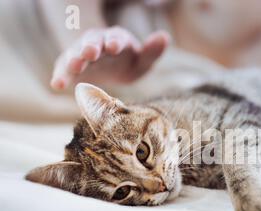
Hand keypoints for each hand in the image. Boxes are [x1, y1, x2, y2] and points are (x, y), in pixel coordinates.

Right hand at [51, 27, 169, 89]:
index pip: (116, 37)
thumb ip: (152, 51)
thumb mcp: (142, 61)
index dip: (115, 41)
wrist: (111, 68)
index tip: (114, 47)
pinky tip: (56, 84)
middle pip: (93, 42)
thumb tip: (164, 36)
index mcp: (117, 39)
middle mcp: (97, 43)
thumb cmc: (129, 63)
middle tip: (90, 53)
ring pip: (76, 53)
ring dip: (74, 59)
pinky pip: (64, 69)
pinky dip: (60, 75)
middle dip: (91, 46)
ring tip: (73, 67)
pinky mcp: (71, 67)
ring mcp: (82, 54)